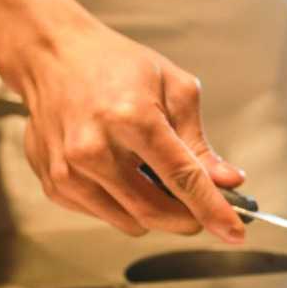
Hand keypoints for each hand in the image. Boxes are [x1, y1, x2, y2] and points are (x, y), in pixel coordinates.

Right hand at [10, 10, 244, 240]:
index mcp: (131, 119)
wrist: (52, 56)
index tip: (234, 232)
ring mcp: (69, 171)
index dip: (213, 210)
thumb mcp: (175, 89)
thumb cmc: (116, 66)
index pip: (182, 179)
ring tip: (157, 175)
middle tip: (205, 207)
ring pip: (132, 222)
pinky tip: (125, 173)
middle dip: (190, 218)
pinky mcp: (55, 185)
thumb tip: (227, 182)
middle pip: (156, 211)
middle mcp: (94, 149)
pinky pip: (106, 216)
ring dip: (158, 212)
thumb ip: (200, 143)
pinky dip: (127, 205)